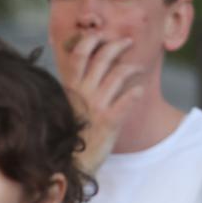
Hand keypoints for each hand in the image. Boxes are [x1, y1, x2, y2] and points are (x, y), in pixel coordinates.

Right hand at [62, 34, 146, 171]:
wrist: (68, 165)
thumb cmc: (66, 136)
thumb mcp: (62, 108)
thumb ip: (70, 90)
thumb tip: (78, 73)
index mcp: (69, 88)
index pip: (80, 54)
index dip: (92, 40)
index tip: (100, 37)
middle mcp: (82, 93)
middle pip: (102, 57)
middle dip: (118, 45)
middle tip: (128, 42)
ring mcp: (96, 106)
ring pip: (119, 74)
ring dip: (132, 67)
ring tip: (138, 68)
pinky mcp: (109, 121)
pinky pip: (129, 99)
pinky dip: (136, 92)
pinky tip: (139, 91)